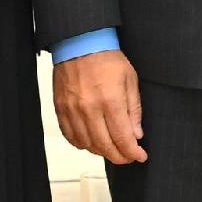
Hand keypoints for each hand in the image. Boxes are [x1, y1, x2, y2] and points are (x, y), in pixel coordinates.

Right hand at [54, 45, 148, 163]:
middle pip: (104, 146)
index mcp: (110, 101)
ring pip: (87, 144)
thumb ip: (134, 110)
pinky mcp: (61, 109)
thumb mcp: (130, 80)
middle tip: (128, 157)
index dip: (133, 153)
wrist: (80, 43)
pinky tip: (92, 142)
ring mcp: (72, 110)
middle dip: (119, 157)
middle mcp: (89, 109)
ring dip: (101, 151)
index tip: (140, 156)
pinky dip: (82, 144)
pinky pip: (70, 136)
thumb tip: (136, 135)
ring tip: (112, 149)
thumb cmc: (107, 58)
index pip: (122, 138)